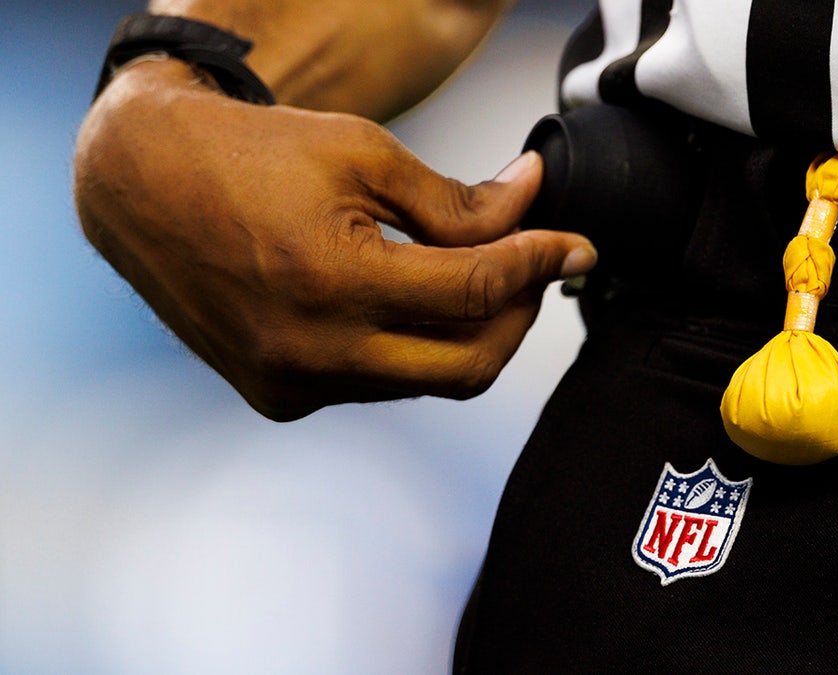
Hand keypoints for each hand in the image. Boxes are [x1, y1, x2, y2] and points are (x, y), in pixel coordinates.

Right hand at [74, 59, 595, 420]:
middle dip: (517, 316)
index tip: (576, 246)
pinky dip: (410, 349)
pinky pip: (377, 386)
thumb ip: (458, 199)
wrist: (144, 184)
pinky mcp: (278, 397)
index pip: (474, 291)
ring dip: (465, 335)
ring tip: (470, 276)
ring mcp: (291, 384)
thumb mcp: (364, 155)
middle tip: (533, 269)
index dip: (539, 263)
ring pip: (425, 381)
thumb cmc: (249, 154)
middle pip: (468, 364)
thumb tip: (532, 201)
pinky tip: (407, 303)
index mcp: (331, 280)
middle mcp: (310, 351)